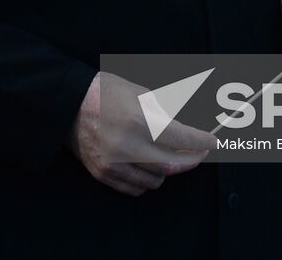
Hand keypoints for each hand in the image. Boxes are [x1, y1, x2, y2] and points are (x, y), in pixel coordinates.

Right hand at [69, 72, 212, 195]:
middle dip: (192, 159)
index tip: (213, 142)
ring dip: (168, 168)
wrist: (68, 103)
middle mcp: (126, 146)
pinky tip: (149, 165)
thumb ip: (166, 114)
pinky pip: (136, 188)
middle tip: (199, 152)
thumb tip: (190, 130)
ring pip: (157, 179)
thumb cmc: (106, 92)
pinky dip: (148, 179)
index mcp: (138, 121)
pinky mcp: (103, 174)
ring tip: (168, 154)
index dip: (202, 142)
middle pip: (173, 165)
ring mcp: (113, 163)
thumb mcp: (140, 93)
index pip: (182, 138)